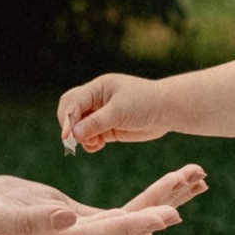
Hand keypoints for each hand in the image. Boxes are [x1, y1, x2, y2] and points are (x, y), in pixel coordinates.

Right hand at [0, 164, 205, 234]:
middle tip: (196, 182)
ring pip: (112, 226)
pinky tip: (156, 204)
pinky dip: (128, 212)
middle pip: (114, 231)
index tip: (166, 216)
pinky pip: (97, 221)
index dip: (130, 226)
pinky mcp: (51, 229)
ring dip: (150, 204)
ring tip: (190, 180)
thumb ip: (26, 220)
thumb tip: (71, 220)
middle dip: (156, 206)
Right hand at [55, 69, 172, 153]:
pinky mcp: (109, 129)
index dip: (67, 117)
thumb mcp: (119, 111)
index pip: (74, 101)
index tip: (67, 135)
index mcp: (97, 88)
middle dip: (69, 125)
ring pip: (80, 127)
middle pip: (71, 111)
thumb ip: (96, 122)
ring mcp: (102, 115)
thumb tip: (73, 134)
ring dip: (81, 137)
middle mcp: (97, 100)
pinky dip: (90, 143)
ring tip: (93, 143)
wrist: (167, 111)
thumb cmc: (145, 102)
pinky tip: (97, 146)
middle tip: (71, 140)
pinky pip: (91, 137)